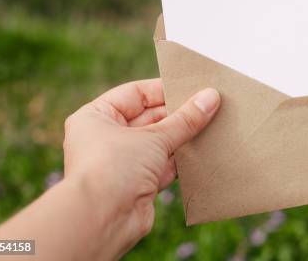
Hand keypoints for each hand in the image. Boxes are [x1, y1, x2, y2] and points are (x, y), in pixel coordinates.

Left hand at [63, 79, 219, 256]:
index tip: (190, 86)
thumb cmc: (114, 168)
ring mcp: (122, 162)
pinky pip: (163, 164)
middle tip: (208, 104)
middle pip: (149, 118)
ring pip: (158, 142)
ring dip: (182, 137)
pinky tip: (203, 150)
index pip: (134, 94)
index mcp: (96, 117)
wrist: (103, 220)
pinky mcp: (137, 184)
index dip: (163, 89)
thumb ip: (185, 118)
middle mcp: (105, 138)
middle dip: (177, 114)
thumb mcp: (154, 137)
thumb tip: (211, 97)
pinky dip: (181, 159)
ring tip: (211, 124)